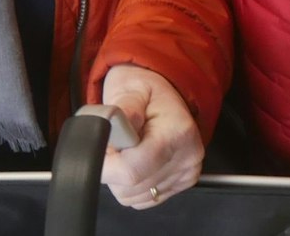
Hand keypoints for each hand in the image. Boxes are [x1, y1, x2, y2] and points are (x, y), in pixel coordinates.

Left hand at [99, 65, 203, 208]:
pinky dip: (132, 185)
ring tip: (127, 150)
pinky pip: (142, 200)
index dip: (106, 165)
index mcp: (177, 132)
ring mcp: (187, 173)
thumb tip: (110, 127)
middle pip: (130, 187)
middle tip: (116, 143)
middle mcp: (188, 157)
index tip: (100, 148)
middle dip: (112, 169)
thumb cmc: (143, 90)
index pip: (131, 170)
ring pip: (132, 196)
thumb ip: (121, 111)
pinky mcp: (183, 184)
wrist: (164, 95)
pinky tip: (136, 162)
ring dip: (120, 178)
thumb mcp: (130, 90)